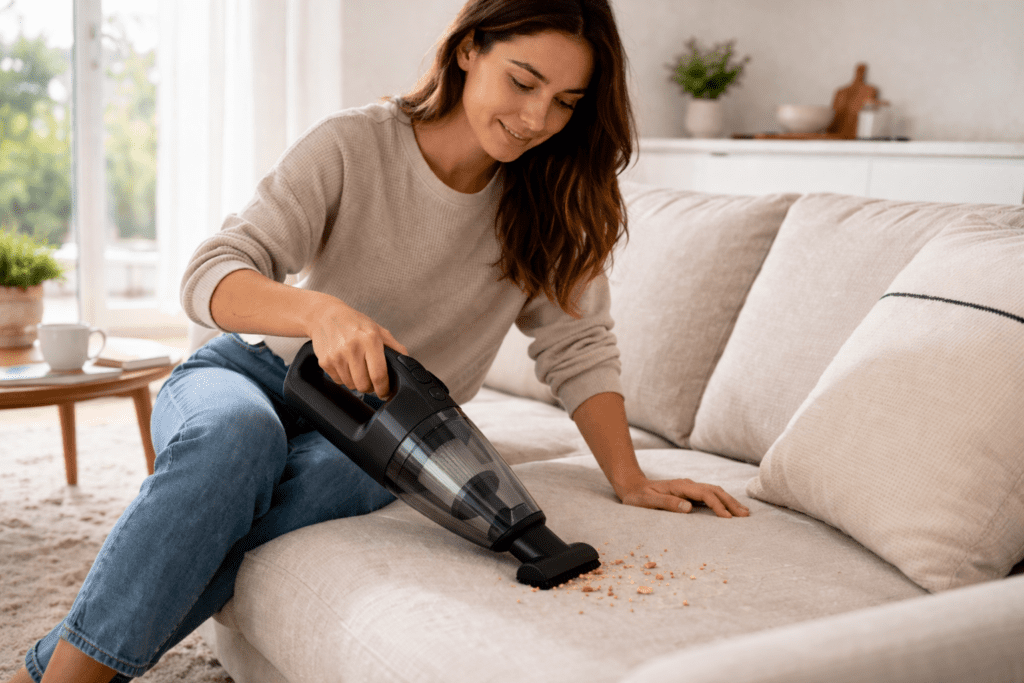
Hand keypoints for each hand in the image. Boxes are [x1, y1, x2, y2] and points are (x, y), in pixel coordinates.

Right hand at [308, 298, 406, 399]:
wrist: (325, 315)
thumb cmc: (354, 323)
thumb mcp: (378, 330)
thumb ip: (395, 347)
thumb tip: (407, 363)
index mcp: (370, 339)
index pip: (379, 375)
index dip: (384, 389)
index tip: (385, 392)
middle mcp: (352, 347)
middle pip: (364, 385)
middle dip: (370, 387)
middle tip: (372, 380)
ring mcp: (337, 356)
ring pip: (351, 385)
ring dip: (357, 382)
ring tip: (358, 370)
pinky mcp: (325, 362)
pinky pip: (339, 381)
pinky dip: (344, 378)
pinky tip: (346, 366)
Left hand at [618, 477, 749, 517]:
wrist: (632, 486)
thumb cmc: (638, 496)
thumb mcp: (647, 502)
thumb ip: (667, 503)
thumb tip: (689, 507)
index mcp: (680, 486)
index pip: (705, 494)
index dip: (717, 505)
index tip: (728, 518)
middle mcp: (687, 484)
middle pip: (714, 491)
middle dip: (730, 502)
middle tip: (745, 515)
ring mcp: (689, 487)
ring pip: (715, 491)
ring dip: (729, 501)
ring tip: (743, 512)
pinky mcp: (689, 492)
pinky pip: (710, 495)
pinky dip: (722, 501)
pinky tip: (729, 508)